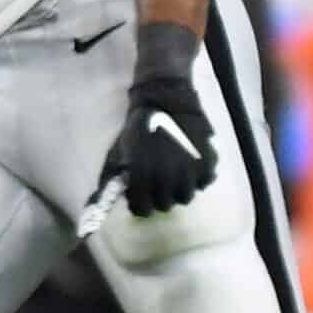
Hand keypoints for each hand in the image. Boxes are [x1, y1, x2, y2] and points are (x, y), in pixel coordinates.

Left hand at [84, 23, 216, 230]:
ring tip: (175, 179)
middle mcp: (167, 178)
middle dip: (159, 198)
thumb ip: (113, 178)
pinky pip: (205, 183)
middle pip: (165, 205)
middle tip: (156, 186)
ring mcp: (190, 171)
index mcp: (142, 176)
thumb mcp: (118, 152)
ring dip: (179, 191)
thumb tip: (105, 200)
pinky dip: (198, 180)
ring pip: (186, 197)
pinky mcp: (207, 162)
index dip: (139, 205)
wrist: (167, 103)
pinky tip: (190, 170)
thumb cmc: (139, 127)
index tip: (139, 198)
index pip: (143, 209)